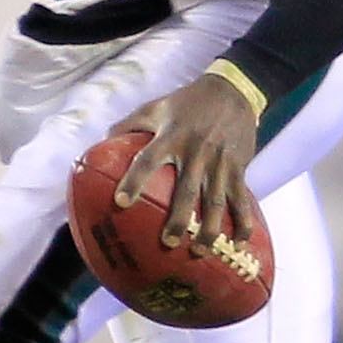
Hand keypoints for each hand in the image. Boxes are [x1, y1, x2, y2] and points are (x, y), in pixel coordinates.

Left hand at [114, 69, 260, 249]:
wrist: (233, 91)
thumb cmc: (187, 102)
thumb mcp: (155, 107)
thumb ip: (128, 125)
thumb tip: (100, 146)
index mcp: (171, 137)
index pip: (148, 161)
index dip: (133, 181)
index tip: (120, 202)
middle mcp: (195, 151)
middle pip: (187, 191)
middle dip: (179, 219)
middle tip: (168, 243)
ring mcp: (219, 162)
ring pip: (216, 201)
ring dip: (210, 228)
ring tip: (200, 251)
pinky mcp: (238, 167)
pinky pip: (241, 198)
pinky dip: (243, 221)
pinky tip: (238, 242)